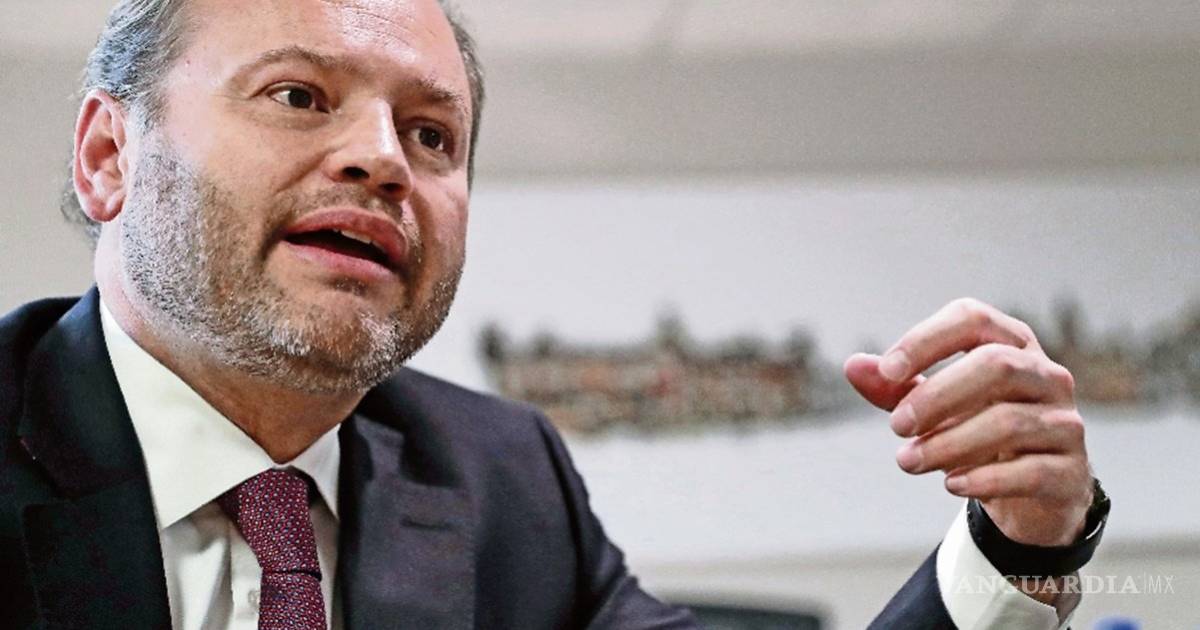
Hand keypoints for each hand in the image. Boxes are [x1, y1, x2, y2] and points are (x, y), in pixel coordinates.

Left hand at [845, 298, 1092, 546]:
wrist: (1032, 494)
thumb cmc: (976, 432)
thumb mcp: (933, 406)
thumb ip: (895, 387)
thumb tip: (854, 366)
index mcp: (1011, 345)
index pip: (973, 319)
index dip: (927, 339)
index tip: (887, 371)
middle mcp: (1046, 375)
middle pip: (996, 365)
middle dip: (937, 395)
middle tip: (896, 426)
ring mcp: (1065, 422)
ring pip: (1008, 421)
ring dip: (948, 444)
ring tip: (908, 462)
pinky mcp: (1071, 471)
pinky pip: (1030, 470)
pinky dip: (984, 479)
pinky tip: (952, 485)